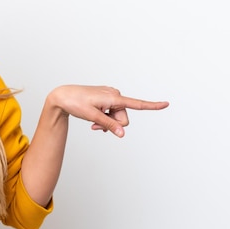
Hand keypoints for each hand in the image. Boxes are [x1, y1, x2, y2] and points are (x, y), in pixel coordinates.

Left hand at [48, 85, 168, 136]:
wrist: (63, 96)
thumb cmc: (76, 103)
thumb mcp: (92, 117)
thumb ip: (108, 125)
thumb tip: (123, 133)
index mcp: (113, 97)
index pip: (136, 104)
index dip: (152, 106)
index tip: (166, 104)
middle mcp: (115, 95)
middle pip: (124, 118)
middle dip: (113, 125)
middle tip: (95, 127)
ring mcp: (110, 96)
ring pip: (117, 117)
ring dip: (107, 123)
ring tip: (92, 123)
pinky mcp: (106, 98)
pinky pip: (111, 113)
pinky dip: (105, 118)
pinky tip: (94, 120)